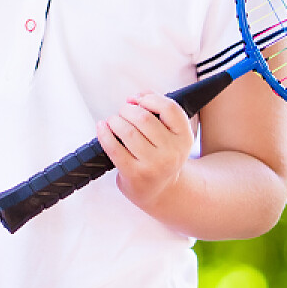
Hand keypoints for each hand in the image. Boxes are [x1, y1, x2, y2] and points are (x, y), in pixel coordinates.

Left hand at [96, 93, 190, 209]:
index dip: (150, 99)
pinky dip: (104, 134)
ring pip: (128, 132)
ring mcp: (154, 165)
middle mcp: (172, 152)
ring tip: (114, 121)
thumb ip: (158, 111)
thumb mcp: (171, 135)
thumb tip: (136, 96)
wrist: (161, 191)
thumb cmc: (161, 157)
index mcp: (184, 138)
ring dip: (115, 121)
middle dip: (128, 110)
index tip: (137, 100)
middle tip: (123, 112)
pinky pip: (114, 148)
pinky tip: (102, 128)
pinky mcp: (134, 174)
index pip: (170, 108)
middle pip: (144, 118)